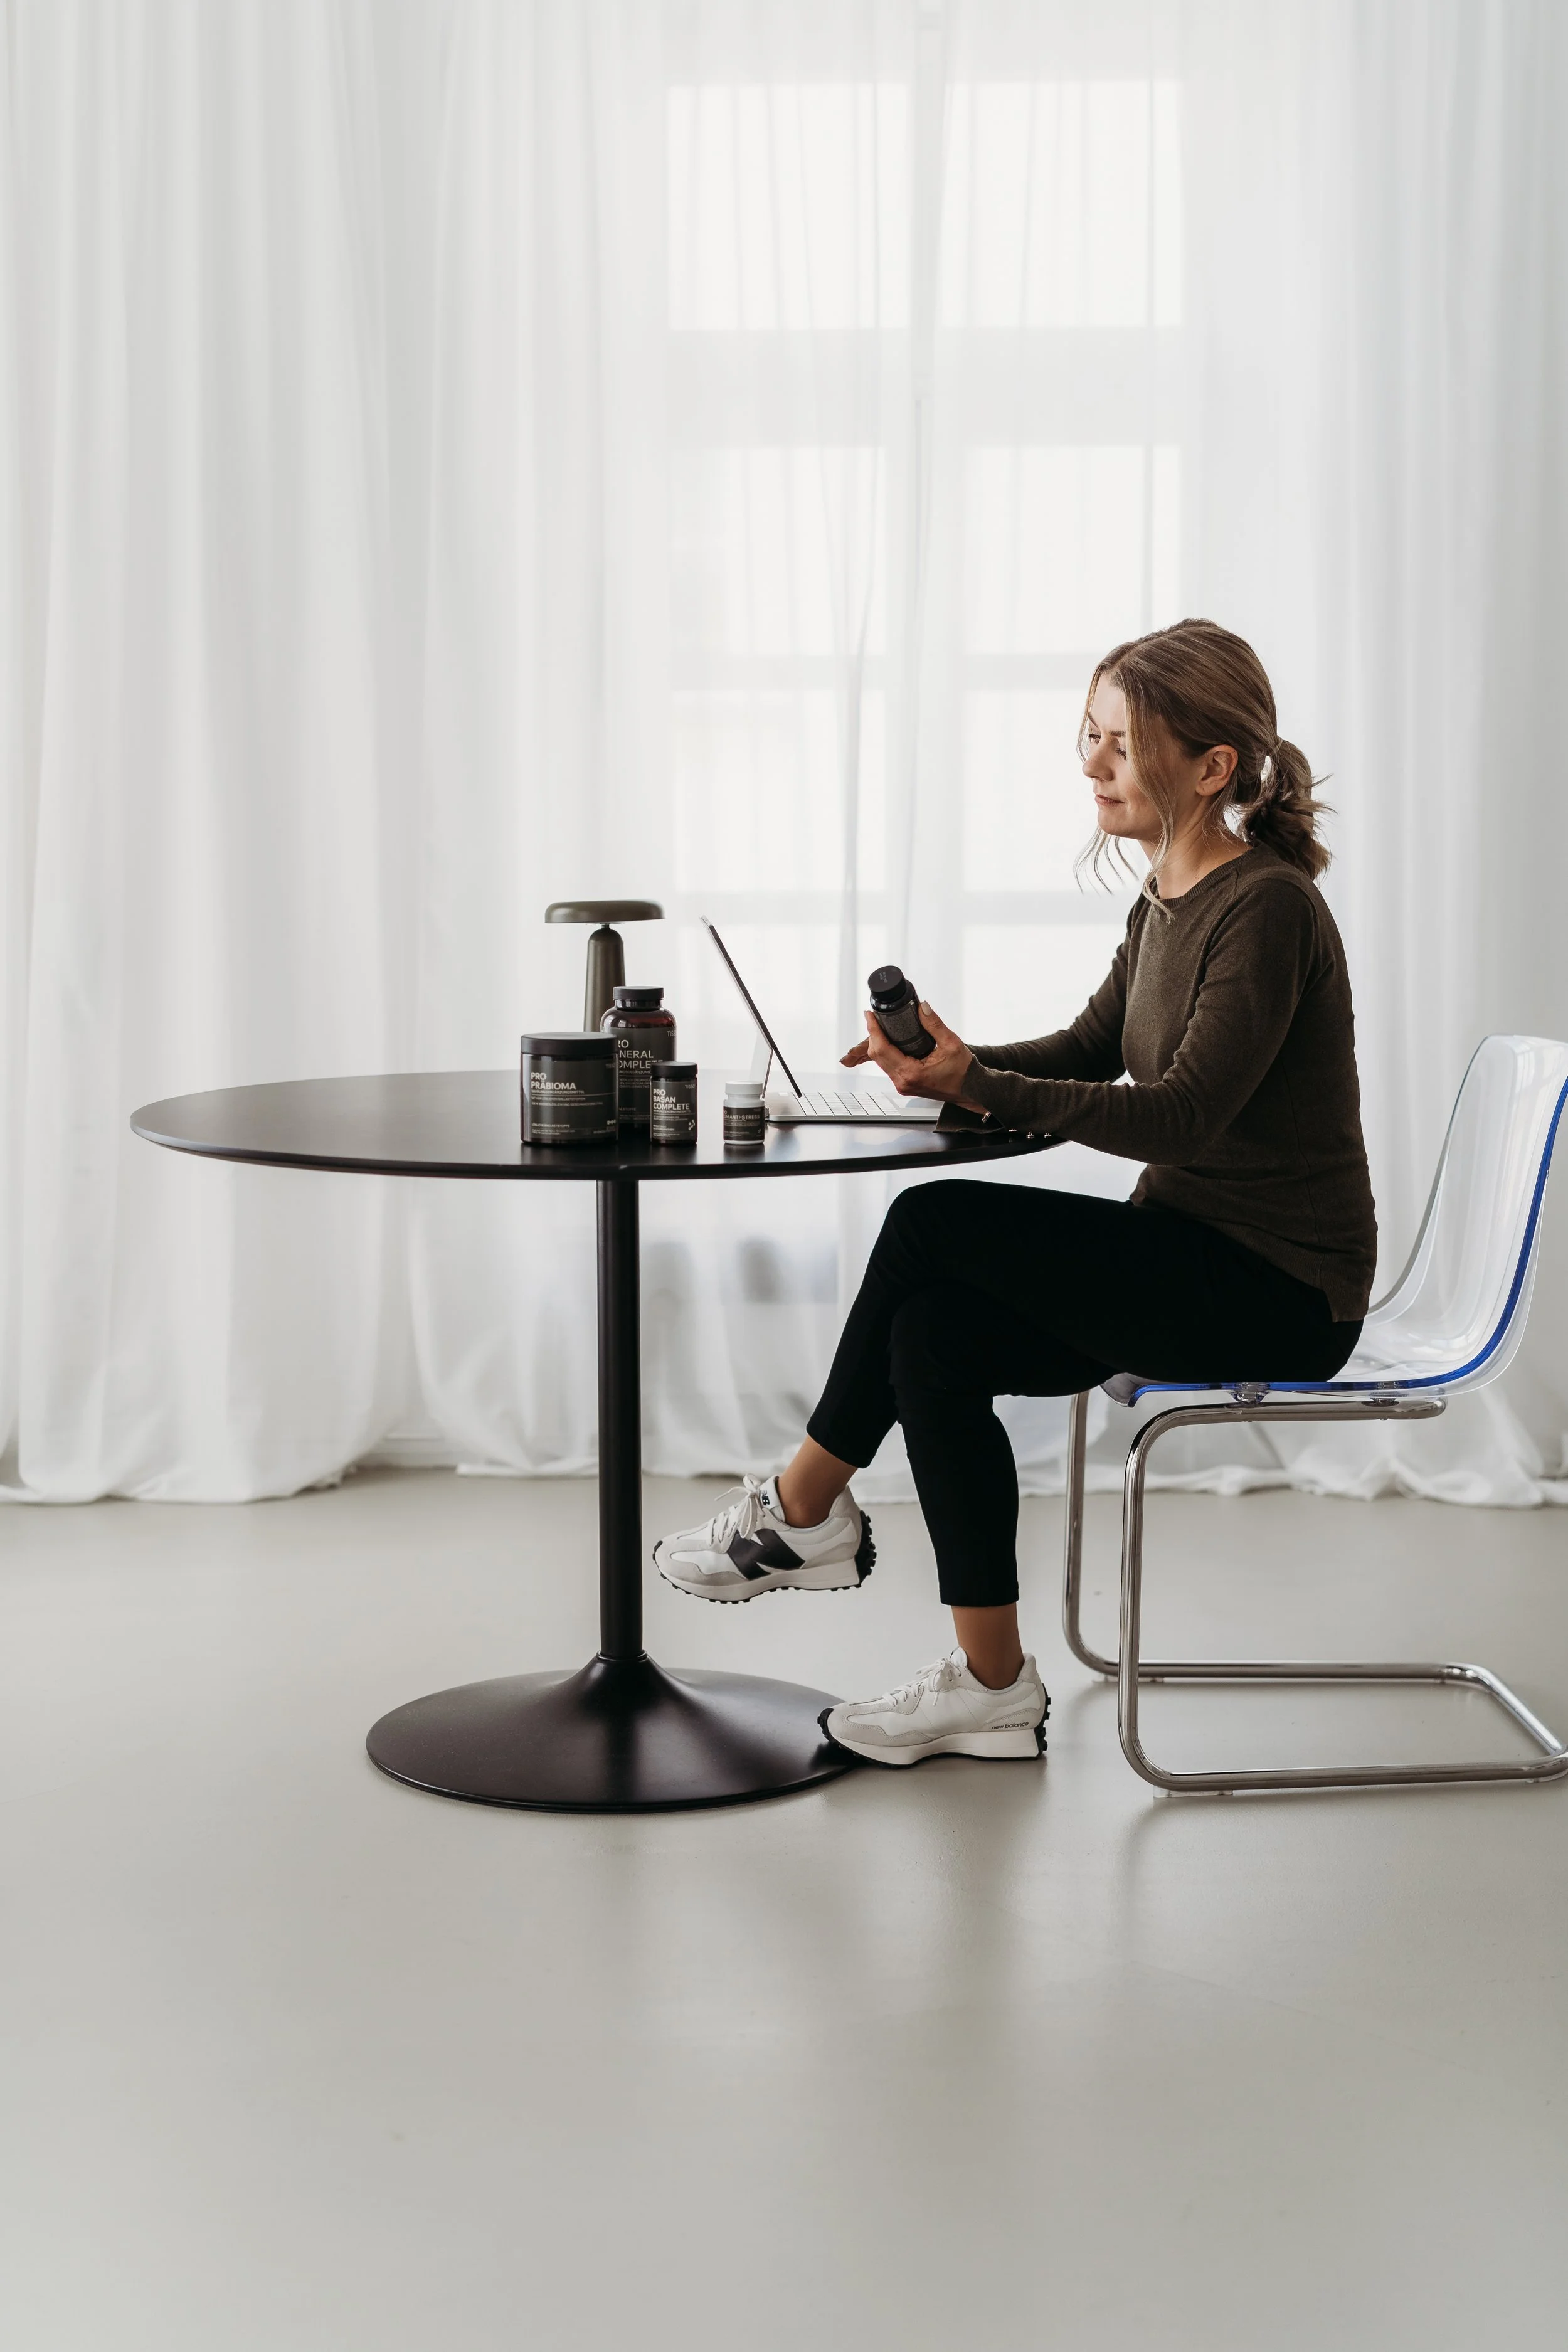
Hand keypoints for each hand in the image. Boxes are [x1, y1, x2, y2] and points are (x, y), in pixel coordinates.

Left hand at [843, 1003, 984, 1108]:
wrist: (970, 1090)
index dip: (873, 1030)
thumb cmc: (964, 1072)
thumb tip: (922, 1007)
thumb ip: (934, 1024)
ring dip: (878, 1043)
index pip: (882, 1049)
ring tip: (880, 1025)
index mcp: (911, 1073)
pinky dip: (886, 1052)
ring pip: (881, 1062)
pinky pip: (889, 1066)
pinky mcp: (905, 1084)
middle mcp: (903, 1081)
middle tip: (874, 1017)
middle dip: (873, 1034)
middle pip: (876, 1056)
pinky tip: (888, 1040)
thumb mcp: (951, 1044)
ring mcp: (903, 1085)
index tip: (870, 1015)